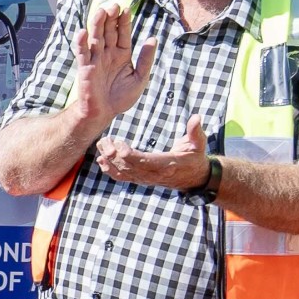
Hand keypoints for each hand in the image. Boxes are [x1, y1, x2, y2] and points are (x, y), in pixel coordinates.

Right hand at [71, 1, 155, 127]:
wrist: (104, 114)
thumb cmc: (122, 97)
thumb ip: (145, 58)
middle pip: (108, 31)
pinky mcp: (85, 68)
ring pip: (96, 38)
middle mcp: (108, 53)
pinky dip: (81, 43)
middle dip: (111, 18)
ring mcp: (96, 59)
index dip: (124, 21)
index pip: (123, 33)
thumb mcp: (140, 77)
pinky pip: (82, 53)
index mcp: (122, 54)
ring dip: (97, 24)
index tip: (126, 8)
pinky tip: (82, 32)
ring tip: (101, 11)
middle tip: (114, 5)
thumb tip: (152, 38)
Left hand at [97, 114, 211, 190]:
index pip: (142, 162)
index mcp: (166, 165)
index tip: (118, 142)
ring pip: (122, 172)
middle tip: (104, 140)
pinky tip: (101, 161)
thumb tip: (196, 118)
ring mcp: (145, 179)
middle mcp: (153, 174)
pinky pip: (122, 177)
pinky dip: (110, 170)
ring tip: (100, 146)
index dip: (128, 154)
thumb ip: (195, 131)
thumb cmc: (195, 157)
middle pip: (128, 167)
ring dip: (109, 160)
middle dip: (113, 154)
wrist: (193, 178)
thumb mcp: (198, 144)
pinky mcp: (141, 180)